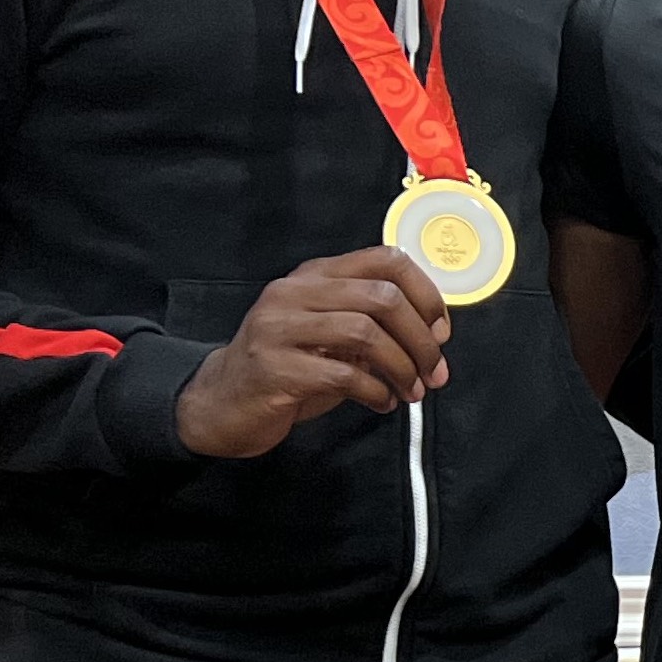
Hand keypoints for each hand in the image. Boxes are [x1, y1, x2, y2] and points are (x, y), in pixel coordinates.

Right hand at [173, 248, 453, 457]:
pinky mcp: (274, 368)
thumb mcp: (330, 335)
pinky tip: (381, 402)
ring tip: (411, 390)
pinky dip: (374, 391)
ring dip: (402, 367)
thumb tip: (432, 334)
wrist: (220, 402)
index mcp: (315, 275)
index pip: (386, 260)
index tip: (440, 329)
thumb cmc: (285, 368)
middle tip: (435, 371)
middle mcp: (295, 292)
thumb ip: (372, 324)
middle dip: (420, 339)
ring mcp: (279, 328)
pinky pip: (342, 375)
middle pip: (382, 297)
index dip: (425, 293)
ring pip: (365, 333)